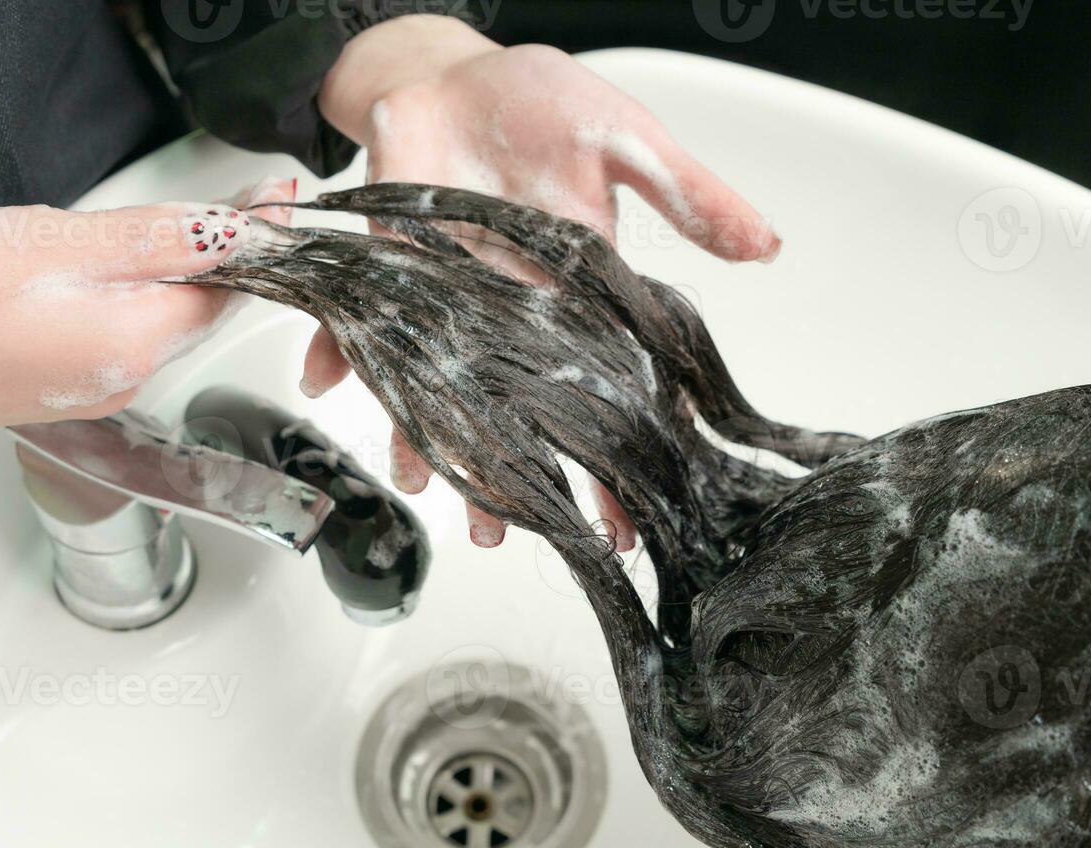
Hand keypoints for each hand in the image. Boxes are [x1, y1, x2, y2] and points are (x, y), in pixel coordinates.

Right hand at [0, 199, 257, 446]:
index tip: (275, 197)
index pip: (228, 289)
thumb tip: (229, 232)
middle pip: (197, 308)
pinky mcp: (50, 388)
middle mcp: (122, 379)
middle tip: (239, 203)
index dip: (256, 239)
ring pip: (154, 319)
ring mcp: (86, 390)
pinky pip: (111, 334)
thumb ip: (147, 239)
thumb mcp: (43, 243)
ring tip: (167, 229)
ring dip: (169, 275)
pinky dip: (122, 297)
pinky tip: (92, 271)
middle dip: (220, 257)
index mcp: (132, 343)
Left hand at [314, 16, 779, 549]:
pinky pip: (362, 320)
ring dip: (433, 438)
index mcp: (578, 293)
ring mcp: (449, 295)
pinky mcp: (393, 268)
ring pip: (442, 383)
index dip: (619, 449)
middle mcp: (512, 310)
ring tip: (436, 492)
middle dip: (522, 470)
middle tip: (522, 532)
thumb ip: (689, 194)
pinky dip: (339, 347)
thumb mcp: (628, 141)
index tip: (628, 513)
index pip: (608, 385)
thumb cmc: (545, 103)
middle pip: (519, 407)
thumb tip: (765, 245)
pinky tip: (325, 384)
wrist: (460, 73)